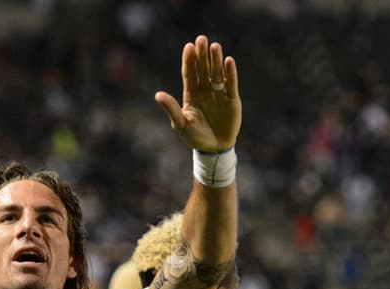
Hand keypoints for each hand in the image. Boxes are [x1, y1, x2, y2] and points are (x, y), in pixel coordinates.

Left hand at [155, 35, 240, 152]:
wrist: (214, 149)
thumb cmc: (195, 137)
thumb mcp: (181, 124)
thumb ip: (171, 109)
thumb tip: (158, 95)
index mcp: (191, 94)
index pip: (189, 73)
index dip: (189, 60)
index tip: (189, 47)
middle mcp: (205, 90)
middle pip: (203, 68)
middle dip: (202, 55)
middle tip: (201, 39)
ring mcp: (219, 93)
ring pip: (217, 73)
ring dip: (216, 60)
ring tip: (215, 47)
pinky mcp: (232, 99)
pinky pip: (231, 83)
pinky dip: (230, 73)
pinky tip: (228, 61)